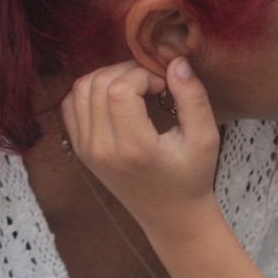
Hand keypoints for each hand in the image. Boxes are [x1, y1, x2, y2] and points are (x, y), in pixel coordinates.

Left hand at [60, 57, 221, 237]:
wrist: (171, 216)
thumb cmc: (192, 176)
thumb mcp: (206, 137)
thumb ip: (192, 97)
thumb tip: (175, 62)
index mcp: (133, 148)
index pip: (119, 88)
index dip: (142, 74)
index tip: (163, 85)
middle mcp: (101, 149)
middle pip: (97, 84)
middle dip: (126, 70)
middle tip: (151, 82)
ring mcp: (86, 150)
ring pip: (80, 89)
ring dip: (108, 77)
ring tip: (135, 87)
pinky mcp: (81, 149)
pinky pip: (71, 105)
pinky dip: (90, 91)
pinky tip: (116, 98)